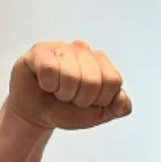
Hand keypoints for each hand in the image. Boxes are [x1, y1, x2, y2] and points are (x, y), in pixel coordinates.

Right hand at [8, 39, 131, 131]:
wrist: (36, 114)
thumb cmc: (65, 109)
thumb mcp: (96, 114)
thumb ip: (116, 107)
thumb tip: (124, 103)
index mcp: (101, 62)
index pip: (113, 81)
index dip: (100, 100)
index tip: (88, 102)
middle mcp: (83, 50)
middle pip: (93, 80)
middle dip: (80, 99)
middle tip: (69, 98)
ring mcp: (62, 48)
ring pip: (70, 76)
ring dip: (62, 93)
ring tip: (57, 91)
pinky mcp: (40, 51)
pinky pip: (49, 70)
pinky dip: (47, 85)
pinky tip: (44, 83)